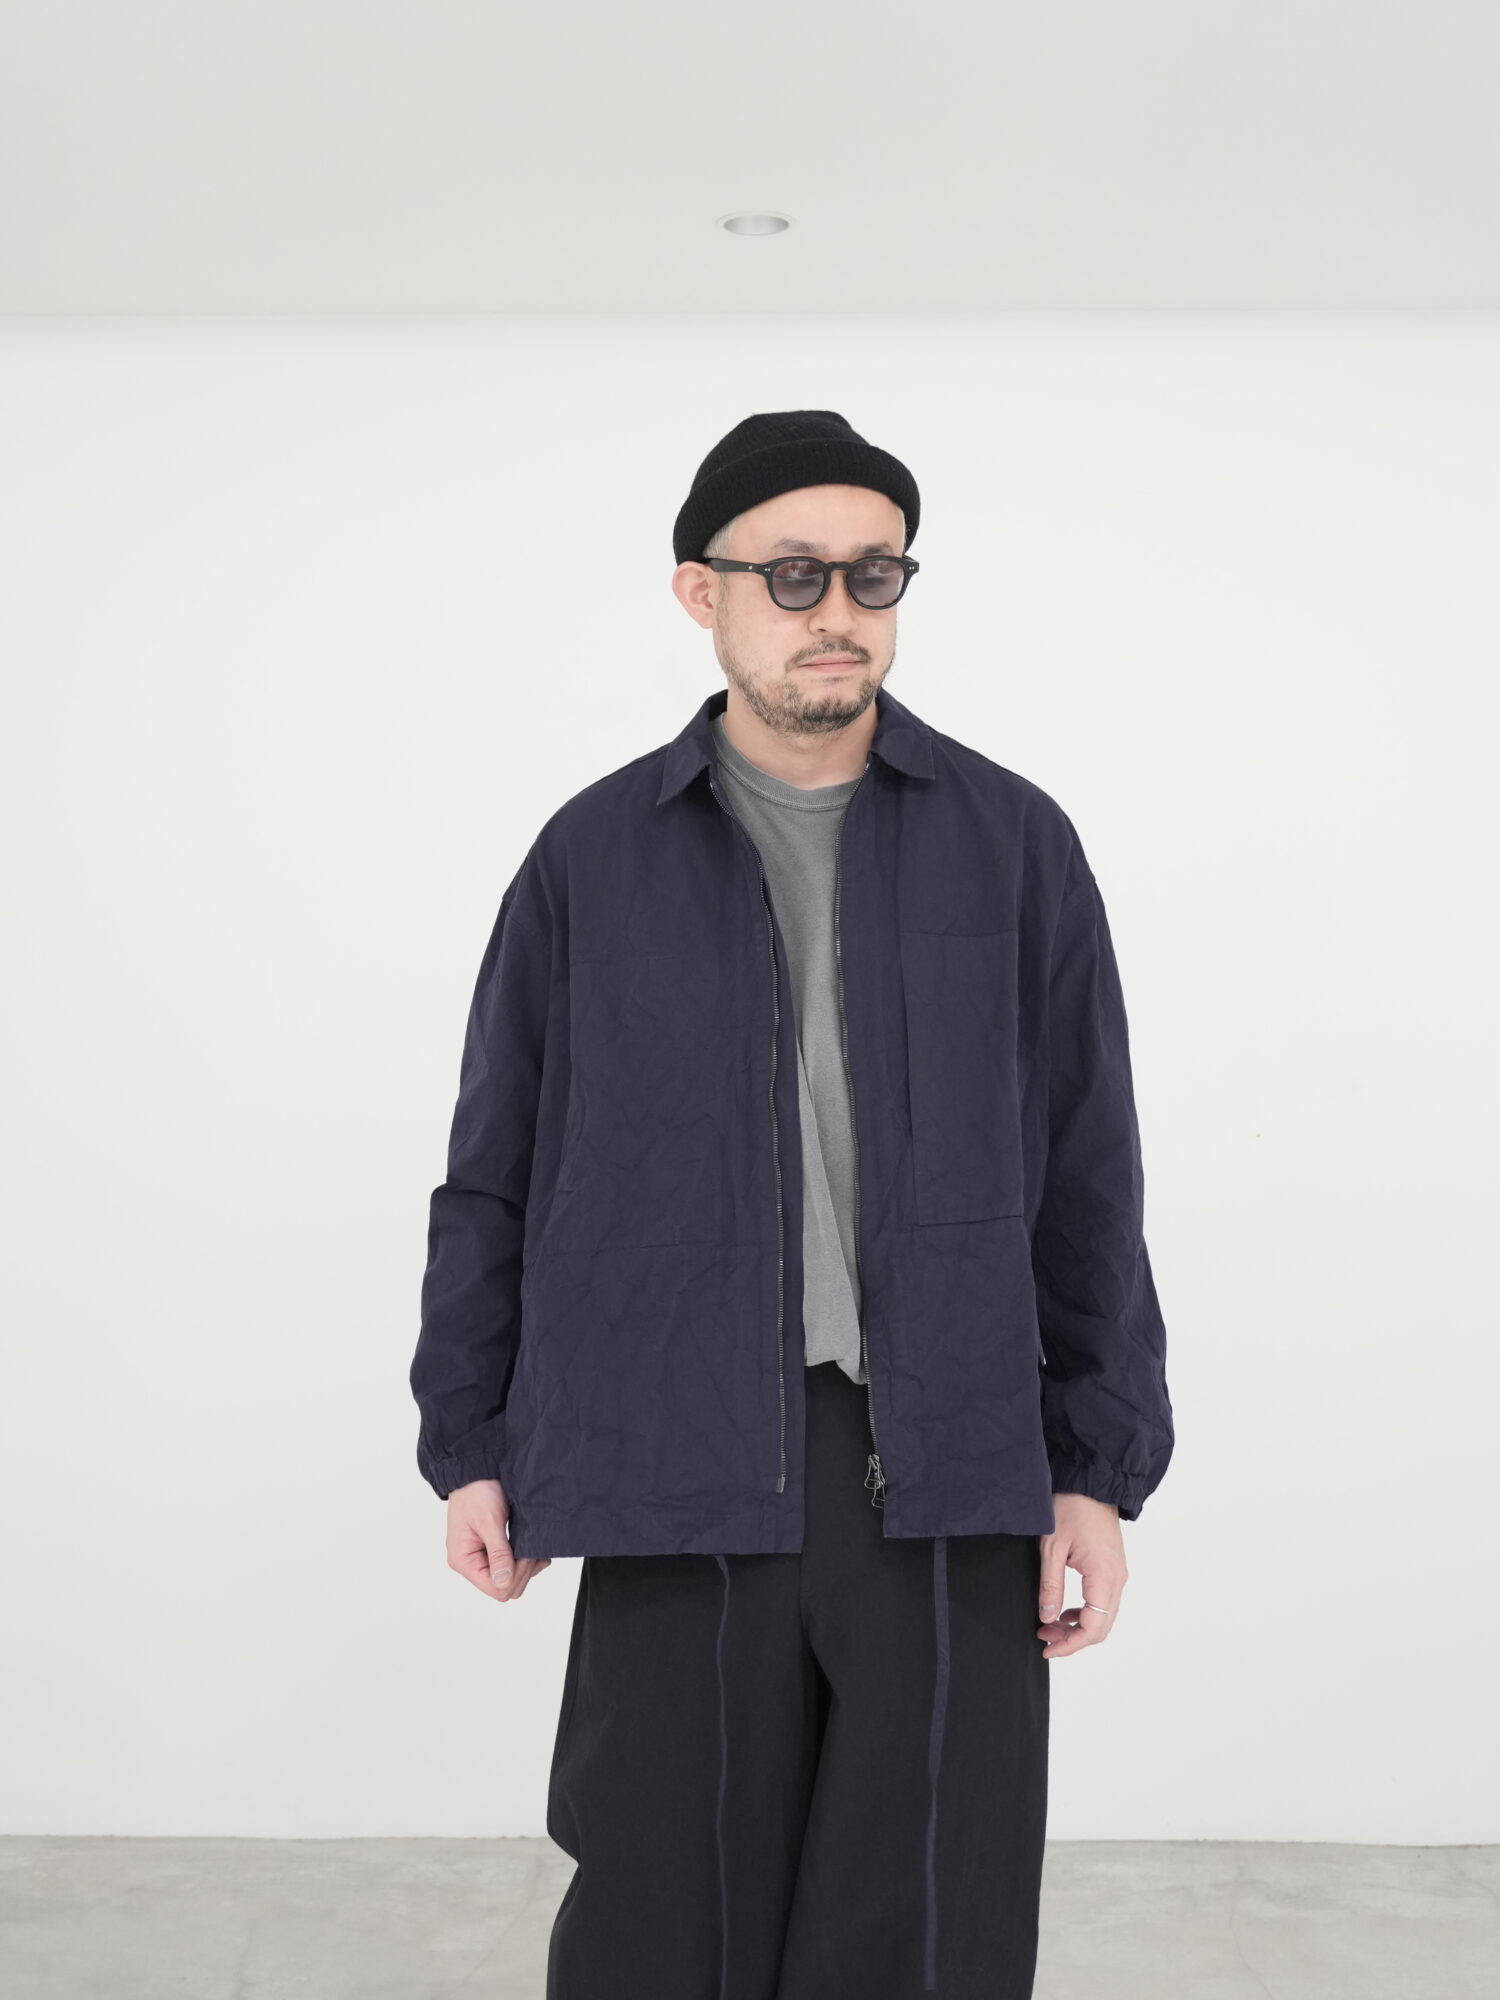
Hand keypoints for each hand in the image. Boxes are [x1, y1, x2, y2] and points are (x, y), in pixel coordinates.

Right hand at [446, 1478, 552, 1601]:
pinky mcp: (492, 1550)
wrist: (476, 1470)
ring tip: (531, 1547)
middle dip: (522, 1571)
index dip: (515, 1575)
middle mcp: (470, 1563)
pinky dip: (525, 1560)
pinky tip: (531, 1547)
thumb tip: (503, 1583)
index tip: (526, 1555)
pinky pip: (511, 1566)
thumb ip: (498, 1553)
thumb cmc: (476, 1491)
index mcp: (463, 1560)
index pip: (495, 1588)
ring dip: (525, 1566)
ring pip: (510, 1578)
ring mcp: (481, 1557)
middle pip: (503, 1587)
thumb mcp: (489, 1521)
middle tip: (530, 1549)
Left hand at [1037, 1492, 1126, 1657]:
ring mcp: (1117, 1574)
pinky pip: (1103, 1601)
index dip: (1071, 1644)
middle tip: (1044, 1639)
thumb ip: (1051, 1586)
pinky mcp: (1112, 1568)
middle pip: (1101, 1626)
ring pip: (1103, 1616)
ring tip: (1048, 1626)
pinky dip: (1085, 1612)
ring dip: (1078, 1627)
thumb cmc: (1071, 1507)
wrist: (1091, 1482)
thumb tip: (1048, 1618)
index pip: (1093, 1627)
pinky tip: (1064, 1611)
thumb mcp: (1052, 1547)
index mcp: (1104, 1576)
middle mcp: (1117, 1579)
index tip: (1048, 1648)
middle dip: (1072, 1639)